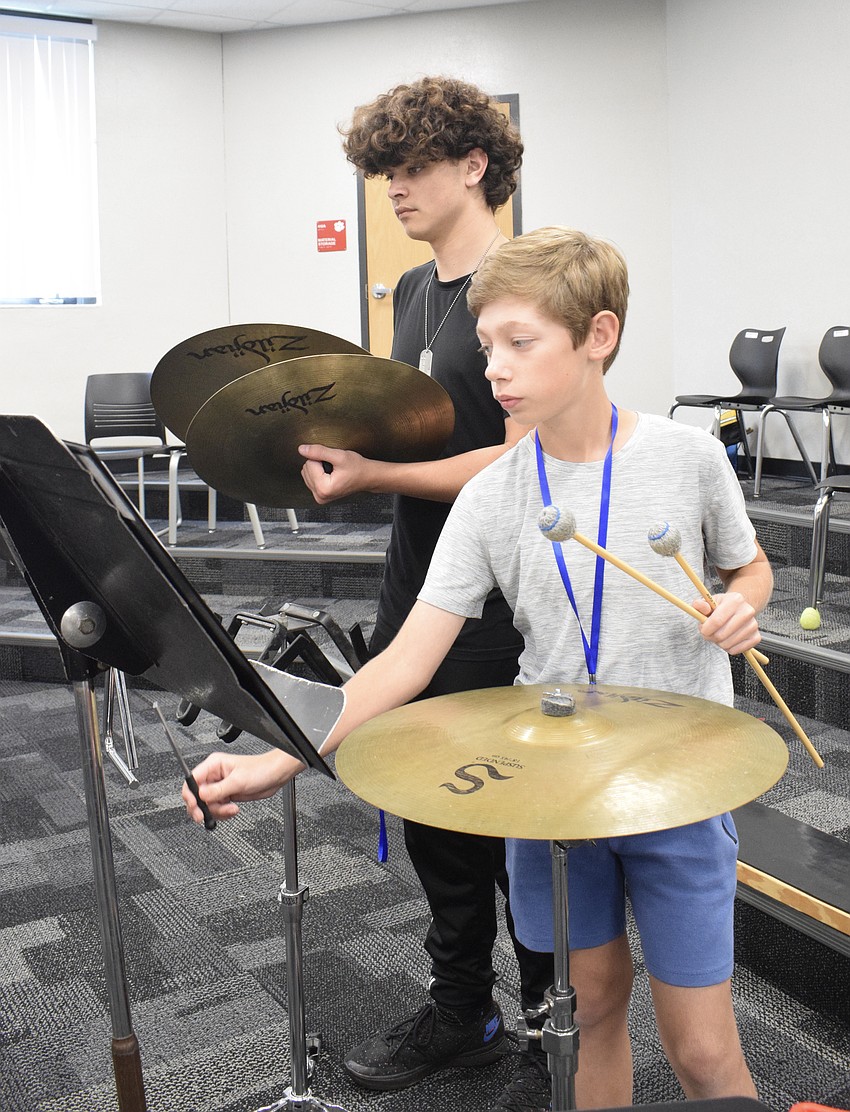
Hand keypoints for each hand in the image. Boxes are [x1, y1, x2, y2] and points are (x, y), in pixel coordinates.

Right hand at [181, 748, 304, 824]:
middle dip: (202, 807)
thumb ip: (218, 790)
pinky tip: (233, 810)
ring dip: (217, 811)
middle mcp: (214, 776)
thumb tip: (201, 796)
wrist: (275, 776)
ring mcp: (219, 786)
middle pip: (196, 795)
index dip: (190, 794)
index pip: (192, 780)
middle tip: (205, 816)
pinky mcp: (226, 795)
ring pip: (206, 805)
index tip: (195, 805)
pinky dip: (222, 813)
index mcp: (213, 765)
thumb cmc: (261, 770)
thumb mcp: (238, 781)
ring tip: (230, 809)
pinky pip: (216, 808)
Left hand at [299, 443, 376, 502]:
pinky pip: (310, 479)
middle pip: (307, 469)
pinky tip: (330, 475)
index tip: (333, 462)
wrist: (367, 477)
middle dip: (319, 464)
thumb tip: (302, 449)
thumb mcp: (339, 456)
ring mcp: (320, 497)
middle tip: (334, 466)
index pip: (309, 463)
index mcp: (323, 488)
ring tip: (333, 470)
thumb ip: (319, 451)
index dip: (322, 458)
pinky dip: (318, 474)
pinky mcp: (320, 496)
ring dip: (318, 469)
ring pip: (307, 473)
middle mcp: (320, 496)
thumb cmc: (358, 468)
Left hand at [694, 592, 760, 655]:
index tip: (702, 630)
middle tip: (709, 633)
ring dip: (719, 643)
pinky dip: (728, 648)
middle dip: (711, 637)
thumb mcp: (710, 602)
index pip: (717, 620)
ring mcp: (753, 625)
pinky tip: (728, 639)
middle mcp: (747, 611)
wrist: (739, 610)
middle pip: (721, 634)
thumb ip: (701, 604)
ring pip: (728, 644)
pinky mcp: (756, 637)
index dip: (706, 629)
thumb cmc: (722, 607)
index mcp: (735, 600)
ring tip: (719, 634)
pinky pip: (736, 650)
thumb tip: (698, 606)